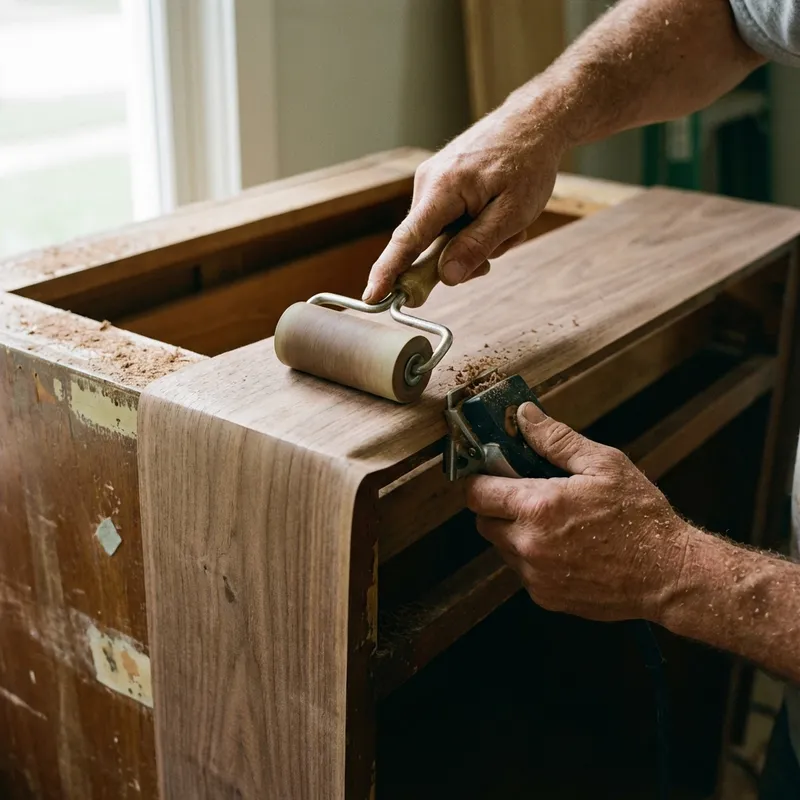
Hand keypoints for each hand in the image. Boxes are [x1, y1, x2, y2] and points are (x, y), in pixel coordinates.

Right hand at [362, 101, 564, 302]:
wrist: (533, 120)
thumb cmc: (528, 162)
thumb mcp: (513, 213)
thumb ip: (477, 245)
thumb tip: (447, 277)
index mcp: (442, 189)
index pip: (407, 240)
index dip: (388, 273)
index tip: (372, 298)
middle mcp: (427, 184)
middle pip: (428, 246)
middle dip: (462, 257)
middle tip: (500, 246)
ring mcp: (431, 182)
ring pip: (442, 237)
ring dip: (473, 240)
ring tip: (505, 222)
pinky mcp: (439, 184)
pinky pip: (448, 222)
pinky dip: (472, 227)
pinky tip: (494, 212)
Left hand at [466, 402, 691, 622]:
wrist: (668, 574)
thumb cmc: (640, 517)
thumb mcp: (603, 464)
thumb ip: (556, 439)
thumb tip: (524, 416)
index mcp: (537, 507)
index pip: (477, 493)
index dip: (480, 480)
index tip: (492, 472)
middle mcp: (528, 544)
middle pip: (483, 521)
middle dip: (497, 506)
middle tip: (526, 494)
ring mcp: (535, 575)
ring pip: (502, 547)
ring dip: (514, 532)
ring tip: (552, 521)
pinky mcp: (545, 597)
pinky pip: (522, 571)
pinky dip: (532, 557)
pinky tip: (563, 546)